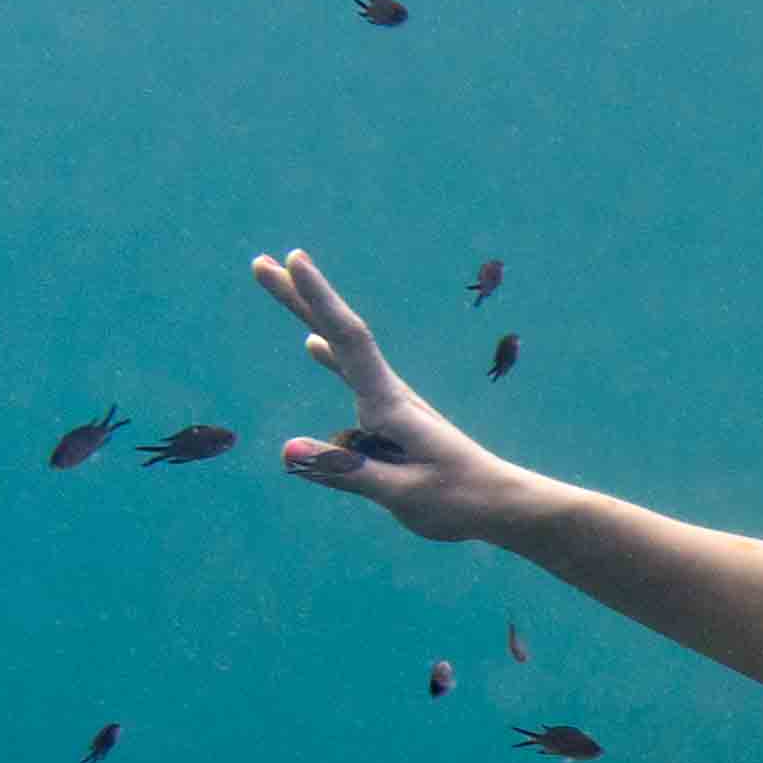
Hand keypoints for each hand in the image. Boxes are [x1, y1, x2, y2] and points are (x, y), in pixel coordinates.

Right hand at [251, 250, 527, 541]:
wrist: (501, 503)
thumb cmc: (458, 501)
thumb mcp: (400, 495)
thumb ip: (345, 471)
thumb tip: (286, 449)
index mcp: (390, 405)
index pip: (349, 340)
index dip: (320, 300)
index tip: (295, 259)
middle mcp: (389, 394)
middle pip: (338, 334)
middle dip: (299, 297)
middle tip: (260, 262)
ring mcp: (390, 403)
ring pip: (340, 351)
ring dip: (308, 317)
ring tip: (281, 286)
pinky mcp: (392, 419)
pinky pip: (352, 378)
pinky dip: (329, 357)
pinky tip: (313, 347)